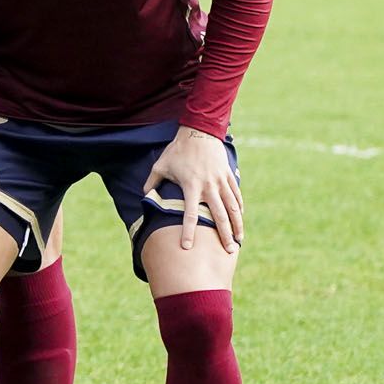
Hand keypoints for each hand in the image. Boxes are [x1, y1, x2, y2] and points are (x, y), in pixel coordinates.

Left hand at [147, 126, 243, 252]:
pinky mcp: (228, 176)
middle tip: (228, 251)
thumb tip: (144, 195)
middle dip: (224, 235)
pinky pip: (236, 195)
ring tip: (239, 240)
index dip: (187, 232)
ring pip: (232, 208)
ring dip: (237, 225)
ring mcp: (221, 181)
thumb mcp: (160, 165)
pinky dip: (239, 208)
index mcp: (191, 187)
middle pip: (219, 216)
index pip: (189, 215)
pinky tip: (240, 219)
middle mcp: (209, 187)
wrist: (199, 132)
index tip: (187, 247)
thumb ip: (151, 182)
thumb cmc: (177, 150)